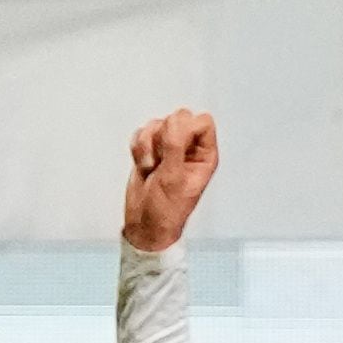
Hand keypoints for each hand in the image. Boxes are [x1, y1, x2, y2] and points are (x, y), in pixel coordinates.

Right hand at [122, 108, 219, 248]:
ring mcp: (169, 148)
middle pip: (178, 118)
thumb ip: (175, 147)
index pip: (203, 122)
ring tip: (151, 167)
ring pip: (157, 124)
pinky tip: (143, 166)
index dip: (186, 129)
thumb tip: (176, 121)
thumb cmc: (166, 210)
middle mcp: (189, 149)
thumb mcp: (173, 179)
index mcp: (205, 155)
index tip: (174, 147)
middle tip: (161, 161)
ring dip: (148, 146)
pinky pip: (142, 133)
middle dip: (163, 138)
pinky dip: (138, 148)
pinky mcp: (150, 149)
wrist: (144, 223)